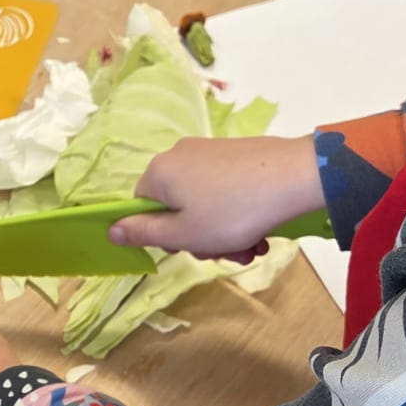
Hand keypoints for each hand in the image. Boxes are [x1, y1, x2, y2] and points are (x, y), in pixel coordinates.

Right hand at [122, 136, 323, 261]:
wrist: (295, 177)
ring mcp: (210, 152)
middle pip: (176, 208)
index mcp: (158, 172)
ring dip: (224, 233)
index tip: (190, 247)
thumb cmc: (232, 212)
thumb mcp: (183, 233)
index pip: (142, 208)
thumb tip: (110, 229)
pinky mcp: (237, 154)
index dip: (163, 235)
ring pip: (205, 204)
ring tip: (250, 248)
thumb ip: (144, 233)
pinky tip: (260, 232)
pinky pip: (226, 191)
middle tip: (227, 253)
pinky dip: (239, 215)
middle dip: (200, 237)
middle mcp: (179, 155)